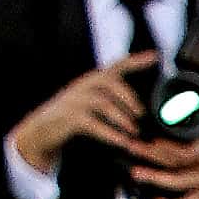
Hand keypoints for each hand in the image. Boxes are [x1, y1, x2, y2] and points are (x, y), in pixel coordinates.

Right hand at [9, 62, 148, 177]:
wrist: (42, 130)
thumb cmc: (74, 118)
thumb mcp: (93, 105)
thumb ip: (114, 104)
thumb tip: (144, 114)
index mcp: (94, 81)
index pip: (117, 65)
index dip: (136, 60)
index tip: (156, 56)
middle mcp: (84, 85)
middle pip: (109, 81)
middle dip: (128, 96)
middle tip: (142, 114)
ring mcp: (74, 100)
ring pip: (102, 102)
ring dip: (122, 117)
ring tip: (134, 131)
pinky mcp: (69, 117)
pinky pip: (92, 123)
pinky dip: (110, 133)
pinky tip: (123, 142)